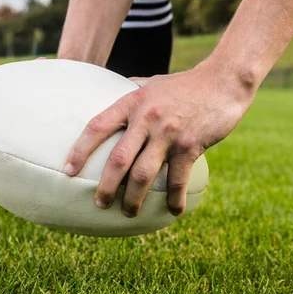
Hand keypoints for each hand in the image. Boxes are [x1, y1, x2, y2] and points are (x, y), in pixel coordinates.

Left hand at [64, 60, 256, 216]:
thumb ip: (133, 90)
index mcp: (133, 101)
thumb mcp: (154, 82)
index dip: (80, 150)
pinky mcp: (189, 145)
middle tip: (99, 203)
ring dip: (133, 199)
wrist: (223, 81)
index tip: (69, 170)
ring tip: (129, 212)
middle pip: (118, 159)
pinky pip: (176, 179)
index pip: (97, 126)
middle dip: (106, 187)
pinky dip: (173, 199)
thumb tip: (113, 92)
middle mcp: (147, 118)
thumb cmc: (187, 84)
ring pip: (143, 175)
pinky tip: (172, 210)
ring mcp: (168, 133)